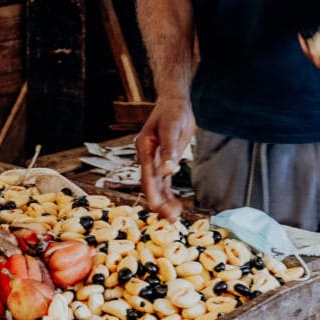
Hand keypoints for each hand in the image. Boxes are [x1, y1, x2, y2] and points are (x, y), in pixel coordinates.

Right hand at [135, 97, 194, 218]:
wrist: (174, 102)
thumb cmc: (172, 112)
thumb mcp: (172, 128)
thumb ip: (169, 149)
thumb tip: (168, 170)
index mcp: (145, 148)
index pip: (147, 174)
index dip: (151, 191)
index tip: (156, 206)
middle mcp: (148, 156)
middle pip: (151, 183)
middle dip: (159, 201)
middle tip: (170, 218)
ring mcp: (155, 160)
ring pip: (157, 185)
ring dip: (164, 201)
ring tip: (174, 217)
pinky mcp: (165, 161)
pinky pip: (164, 182)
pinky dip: (168, 194)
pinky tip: (174, 206)